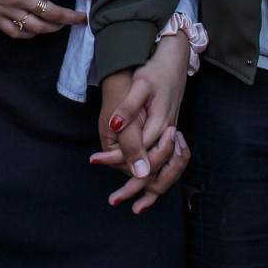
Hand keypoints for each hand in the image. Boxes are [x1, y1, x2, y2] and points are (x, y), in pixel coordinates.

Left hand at [90, 34, 191, 212]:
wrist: (173, 63)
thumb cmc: (155, 73)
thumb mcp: (140, 86)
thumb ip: (129, 109)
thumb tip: (115, 126)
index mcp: (159, 125)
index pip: (138, 152)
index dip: (114, 159)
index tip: (94, 161)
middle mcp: (167, 135)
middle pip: (152, 169)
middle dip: (133, 187)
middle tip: (113, 201)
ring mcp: (169, 137)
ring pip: (160, 171)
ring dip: (144, 188)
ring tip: (127, 203)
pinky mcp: (167, 136)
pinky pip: (162, 164)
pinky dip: (152, 177)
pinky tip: (141, 184)